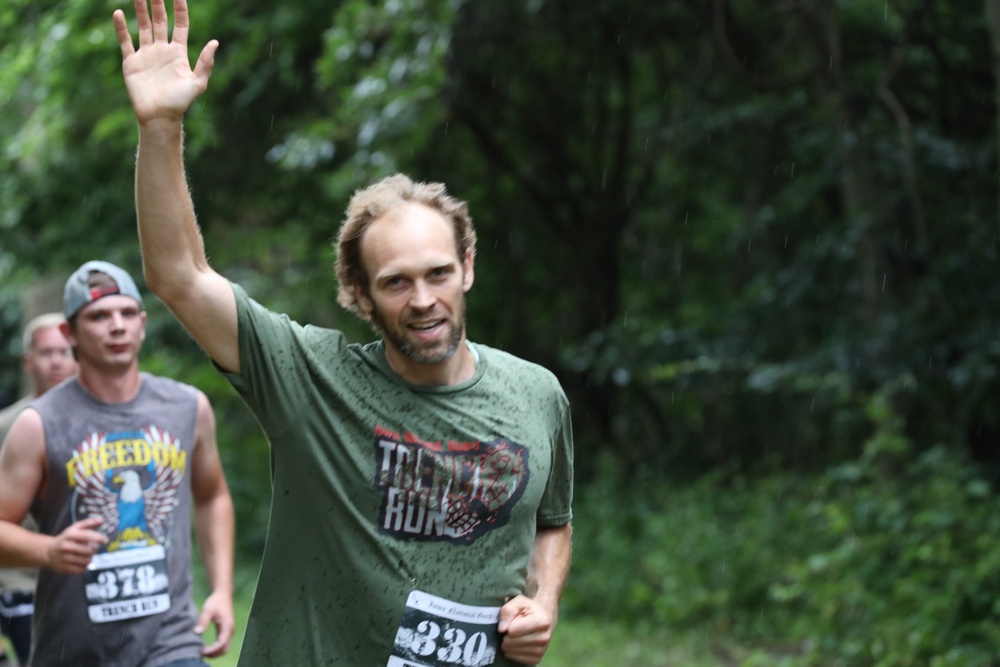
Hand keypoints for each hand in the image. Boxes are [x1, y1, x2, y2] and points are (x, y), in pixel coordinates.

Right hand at [46, 517, 107, 573]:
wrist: (48, 552)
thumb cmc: (66, 538)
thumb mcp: (75, 528)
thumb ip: (89, 523)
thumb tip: (102, 520)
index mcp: (69, 535)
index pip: (87, 536)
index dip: (98, 538)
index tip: (105, 540)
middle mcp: (66, 546)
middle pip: (89, 551)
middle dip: (94, 549)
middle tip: (92, 548)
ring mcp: (64, 559)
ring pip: (86, 561)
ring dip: (90, 558)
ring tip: (86, 554)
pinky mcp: (64, 568)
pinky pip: (82, 569)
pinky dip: (84, 566)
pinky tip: (81, 561)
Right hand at [113, 0, 217, 123]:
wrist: (159, 117)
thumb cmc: (180, 103)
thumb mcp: (198, 83)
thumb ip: (205, 63)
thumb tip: (215, 42)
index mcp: (179, 53)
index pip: (181, 24)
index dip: (180, 8)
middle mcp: (162, 50)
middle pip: (161, 21)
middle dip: (158, 4)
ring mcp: (146, 55)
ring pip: (144, 26)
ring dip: (140, 10)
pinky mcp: (132, 62)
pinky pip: (125, 41)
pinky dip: (121, 28)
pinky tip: (118, 13)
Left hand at [195, 589, 233, 656]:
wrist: (223, 594)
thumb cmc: (216, 601)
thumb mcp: (208, 609)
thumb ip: (203, 621)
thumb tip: (197, 632)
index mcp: (227, 626)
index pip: (222, 644)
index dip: (212, 650)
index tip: (201, 651)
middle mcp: (230, 631)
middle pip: (224, 649)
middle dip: (213, 654)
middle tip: (200, 654)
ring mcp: (229, 632)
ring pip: (224, 648)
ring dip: (214, 653)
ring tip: (201, 652)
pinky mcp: (225, 631)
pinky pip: (222, 644)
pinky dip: (215, 649)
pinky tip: (205, 649)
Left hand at [498, 595, 556, 665]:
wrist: (544, 618)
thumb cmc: (529, 609)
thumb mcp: (518, 601)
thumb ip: (507, 611)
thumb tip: (502, 629)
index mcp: (542, 621)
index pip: (512, 630)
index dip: (508, 624)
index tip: (514, 620)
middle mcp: (544, 638)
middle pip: (510, 642)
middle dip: (507, 635)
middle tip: (513, 628)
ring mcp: (541, 650)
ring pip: (511, 651)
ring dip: (509, 643)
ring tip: (516, 635)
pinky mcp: (537, 659)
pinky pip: (515, 658)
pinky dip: (512, 651)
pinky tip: (518, 643)